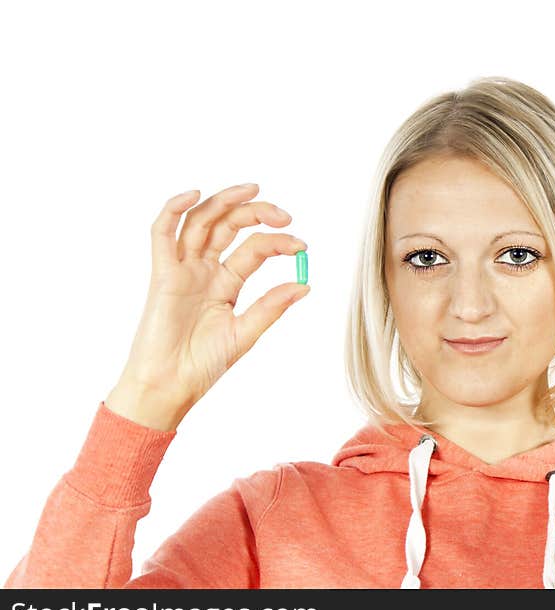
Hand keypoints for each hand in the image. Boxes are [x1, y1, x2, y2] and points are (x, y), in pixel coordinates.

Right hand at [108, 183, 308, 429]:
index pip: (254, 249)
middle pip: (229, 226)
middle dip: (255, 213)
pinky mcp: (162, 274)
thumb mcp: (245, 334)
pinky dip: (173, 210)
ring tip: (251, 190)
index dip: (279, 243)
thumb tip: (305, 284)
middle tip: (283, 215)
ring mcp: (182, 269)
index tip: (302, 246)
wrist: (170, 386)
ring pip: (201, 222)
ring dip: (223, 201)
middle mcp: (205, 270)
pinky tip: (193, 194)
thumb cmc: (204, 365)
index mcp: (227, 283)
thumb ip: (271, 307)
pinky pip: (162, 234)